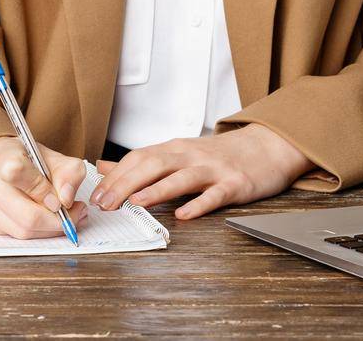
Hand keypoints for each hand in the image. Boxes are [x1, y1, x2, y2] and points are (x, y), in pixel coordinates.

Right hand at [0, 135, 90, 239]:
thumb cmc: (22, 160)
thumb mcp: (49, 156)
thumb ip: (68, 172)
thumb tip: (66, 200)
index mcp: (1, 154)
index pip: (16, 172)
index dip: (43, 191)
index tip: (60, 199)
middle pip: (25, 215)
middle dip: (56, 221)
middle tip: (73, 215)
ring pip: (20, 231)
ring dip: (47, 229)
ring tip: (58, 217)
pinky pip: (10, 237)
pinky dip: (31, 233)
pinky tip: (37, 220)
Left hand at [89, 125, 311, 220]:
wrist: (266, 146)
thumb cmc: (219, 155)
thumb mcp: (179, 153)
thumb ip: (143, 162)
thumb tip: (105, 168)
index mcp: (175, 149)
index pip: (138, 158)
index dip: (116, 176)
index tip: (96, 195)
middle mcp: (190, 155)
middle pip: (154, 165)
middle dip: (126, 183)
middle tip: (106, 203)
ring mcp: (213, 169)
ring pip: (182, 177)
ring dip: (157, 190)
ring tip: (136, 202)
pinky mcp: (235, 184)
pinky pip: (215, 195)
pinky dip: (199, 204)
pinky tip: (185, 215)